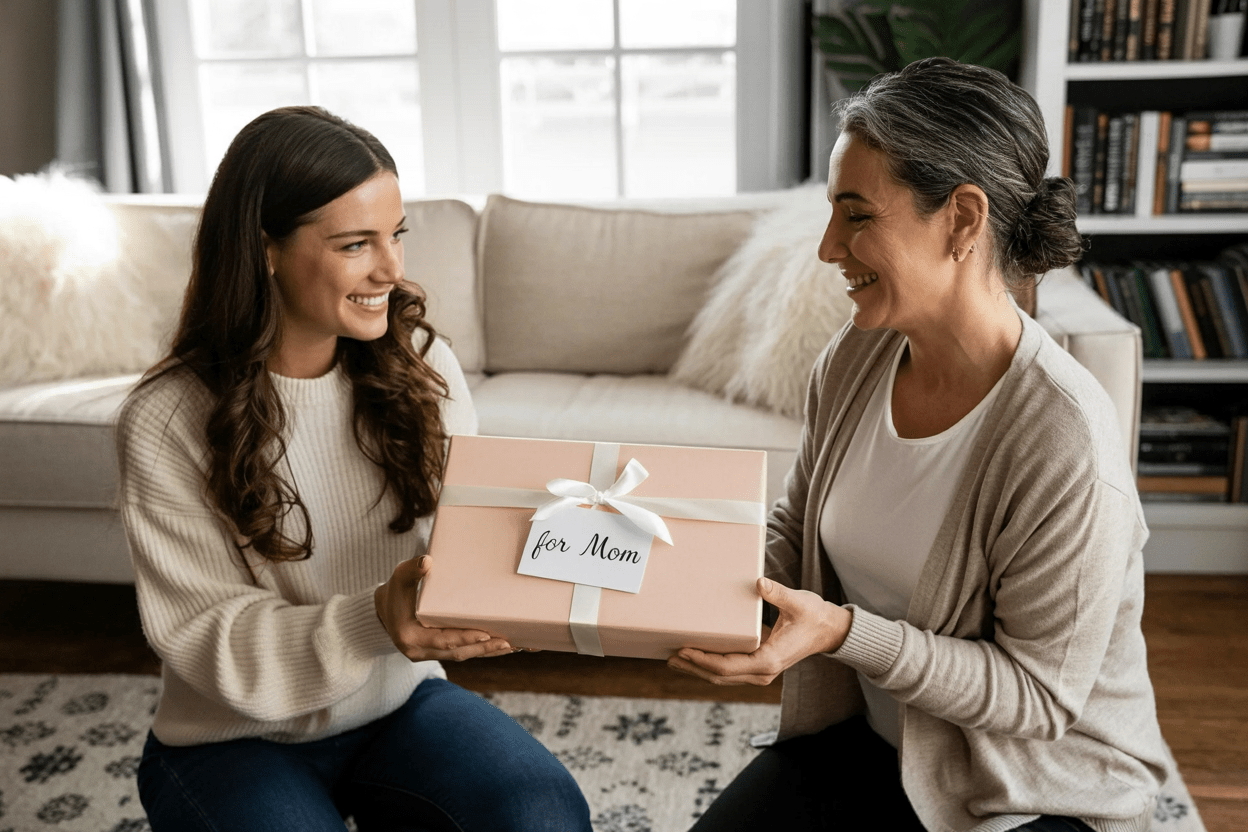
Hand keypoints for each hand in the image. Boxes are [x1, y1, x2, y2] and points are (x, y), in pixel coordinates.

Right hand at [375, 555, 514, 661]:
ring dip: (487, 652)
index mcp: (410, 637)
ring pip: (462, 655)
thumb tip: (427, 561)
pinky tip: (501, 647)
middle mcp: (420, 652)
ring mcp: (429, 655)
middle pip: (457, 653)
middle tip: (508, 643)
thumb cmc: (395, 592)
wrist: (384, 611)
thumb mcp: (399, 578)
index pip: (441, 640)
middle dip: (483, 648)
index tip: (484, 634)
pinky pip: (462, 653)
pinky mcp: (438, 653)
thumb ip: (412, 570)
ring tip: (512, 646)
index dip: (463, 638)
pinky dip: (481, 650)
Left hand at [667, 577, 852, 685]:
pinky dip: (710, 665)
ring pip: (723, 676)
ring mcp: (760, 673)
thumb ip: (778, 594)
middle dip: (694, 666)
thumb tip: (760, 583)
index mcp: (769, 660)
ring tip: (674, 659)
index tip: (684, 649)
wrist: (829, 631)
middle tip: (669, 655)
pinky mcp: (758, 666)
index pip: (728, 665)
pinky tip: (695, 657)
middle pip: (720, 675)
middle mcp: (763, 672)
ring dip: (698, 669)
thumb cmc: (814, 616)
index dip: (703, 660)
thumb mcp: (798, 602)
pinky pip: (729, 670)